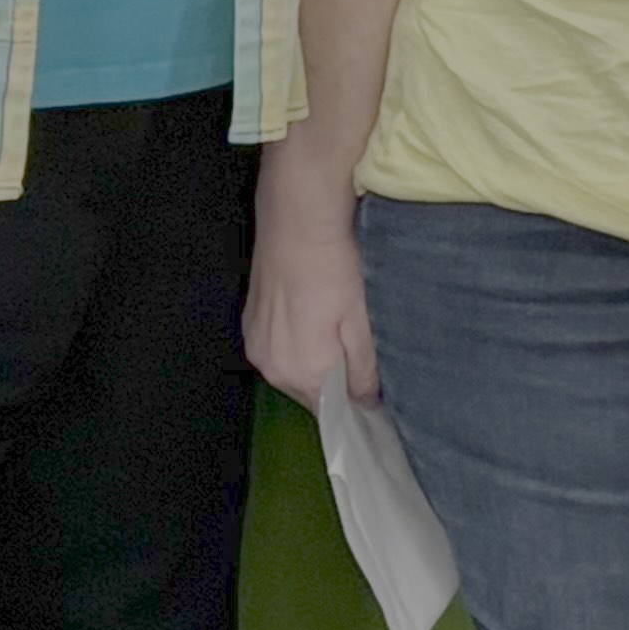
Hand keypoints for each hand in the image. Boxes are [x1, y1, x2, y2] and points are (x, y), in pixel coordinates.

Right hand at [244, 158, 378, 403]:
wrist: (298, 218)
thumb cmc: (335, 265)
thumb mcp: (364, 320)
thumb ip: (366, 369)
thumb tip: (368, 401)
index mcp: (303, 371)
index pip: (333, 411)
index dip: (357, 403)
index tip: (377, 394)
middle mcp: (272, 365)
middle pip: (313, 391)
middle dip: (339, 379)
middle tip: (365, 350)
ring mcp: (257, 344)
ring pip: (296, 369)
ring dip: (319, 359)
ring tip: (341, 326)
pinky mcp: (251, 323)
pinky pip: (280, 347)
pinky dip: (300, 340)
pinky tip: (318, 312)